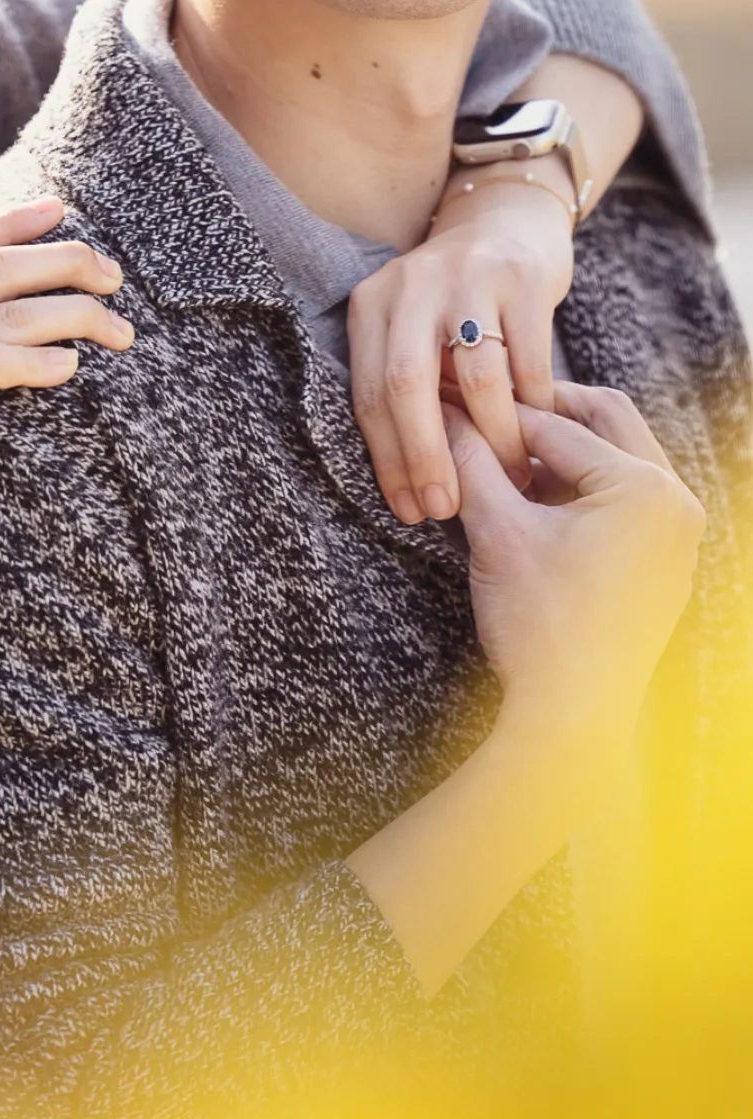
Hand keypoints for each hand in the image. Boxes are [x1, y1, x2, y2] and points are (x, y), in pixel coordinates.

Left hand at [348, 167, 575, 524]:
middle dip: (425, 457)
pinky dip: (534, 408)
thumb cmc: (455, 303)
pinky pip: (529, 362)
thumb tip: (415, 483)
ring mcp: (466, 278)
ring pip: (476, 380)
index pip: (366, 393)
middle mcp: (411, 286)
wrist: (507, 225)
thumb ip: (407, 386)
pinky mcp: (521, 279)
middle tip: (446, 508)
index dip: (387, 460)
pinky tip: (539, 436)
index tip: (409, 509)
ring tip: (511, 478)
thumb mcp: (413, 329)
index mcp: (371, 304)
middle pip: (405, 386)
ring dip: (494, 441)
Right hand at [447, 384, 703, 768]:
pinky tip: (533, 500)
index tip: (455, 402)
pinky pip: (625, 499)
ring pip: (616, 457)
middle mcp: (676, 502)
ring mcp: (678, 535)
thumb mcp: (496, 531)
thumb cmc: (539, 626)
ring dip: (563, 450)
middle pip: (604, 420)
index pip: (556, 425)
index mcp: (645, 488)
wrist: (571, 716)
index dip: (495, 414)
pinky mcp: (666, 562)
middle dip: (542, 414)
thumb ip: (469, 460)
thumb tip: (439, 412)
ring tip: (505, 458)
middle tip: (488, 413)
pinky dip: (581, 487)